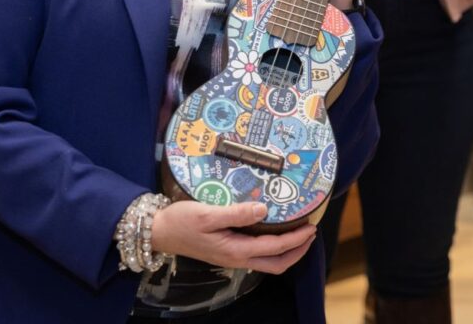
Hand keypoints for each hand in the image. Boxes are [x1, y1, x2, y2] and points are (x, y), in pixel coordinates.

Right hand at [151, 200, 316, 273]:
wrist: (161, 231)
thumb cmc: (182, 220)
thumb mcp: (208, 213)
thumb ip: (237, 213)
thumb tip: (264, 210)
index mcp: (236, 250)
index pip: (275, 248)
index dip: (296, 239)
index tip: (311, 226)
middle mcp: (238, 258)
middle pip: (277, 263)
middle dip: (298, 251)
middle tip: (311, 233)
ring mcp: (233, 257)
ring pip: (269, 262)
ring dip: (287, 251)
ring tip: (298, 234)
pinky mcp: (227, 252)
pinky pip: (258, 255)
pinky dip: (273, 248)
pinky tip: (273, 232)